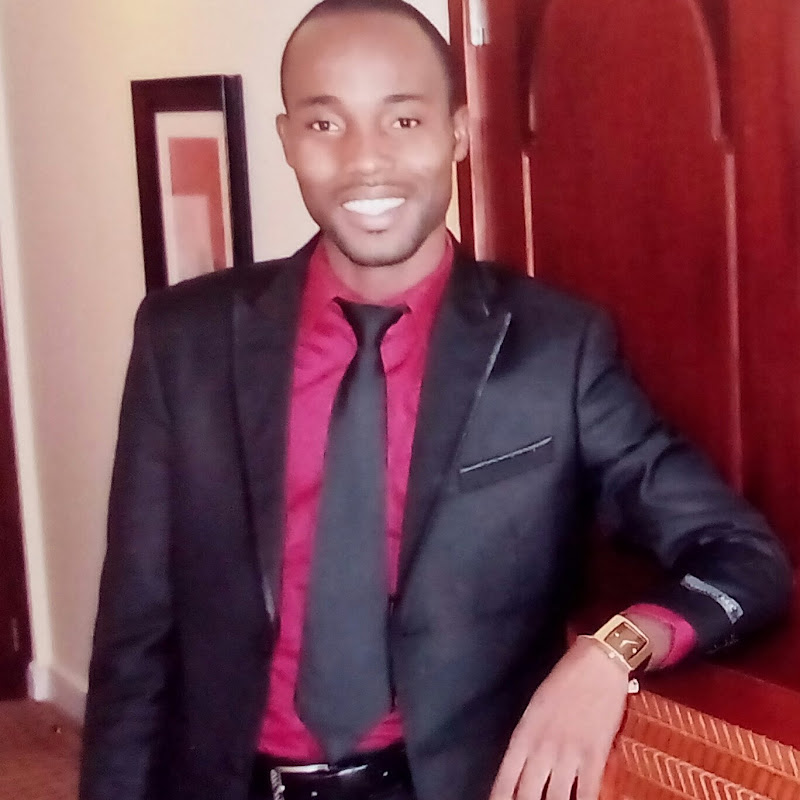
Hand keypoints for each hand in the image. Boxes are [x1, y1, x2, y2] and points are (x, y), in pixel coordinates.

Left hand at [489, 637, 629, 799]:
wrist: (598, 664)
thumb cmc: (565, 680)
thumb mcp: (536, 705)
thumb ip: (529, 735)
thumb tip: (525, 764)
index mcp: (525, 732)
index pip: (507, 776)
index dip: (500, 797)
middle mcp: (543, 747)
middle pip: (528, 794)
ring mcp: (569, 752)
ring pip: (556, 799)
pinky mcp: (595, 755)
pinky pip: (587, 792)